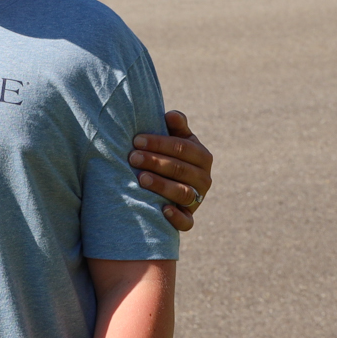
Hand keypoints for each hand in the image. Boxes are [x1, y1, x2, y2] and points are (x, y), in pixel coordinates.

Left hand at [132, 109, 212, 231]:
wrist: (167, 186)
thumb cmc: (168, 156)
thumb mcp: (176, 139)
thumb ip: (176, 127)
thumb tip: (170, 115)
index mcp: (202, 157)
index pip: (184, 148)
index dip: (160, 143)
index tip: (136, 140)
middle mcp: (204, 179)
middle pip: (181, 169)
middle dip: (155, 162)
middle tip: (132, 157)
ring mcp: (198, 200)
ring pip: (183, 193)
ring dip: (162, 186)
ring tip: (140, 178)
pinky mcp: (189, 218)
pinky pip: (187, 222)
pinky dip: (177, 218)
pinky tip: (163, 211)